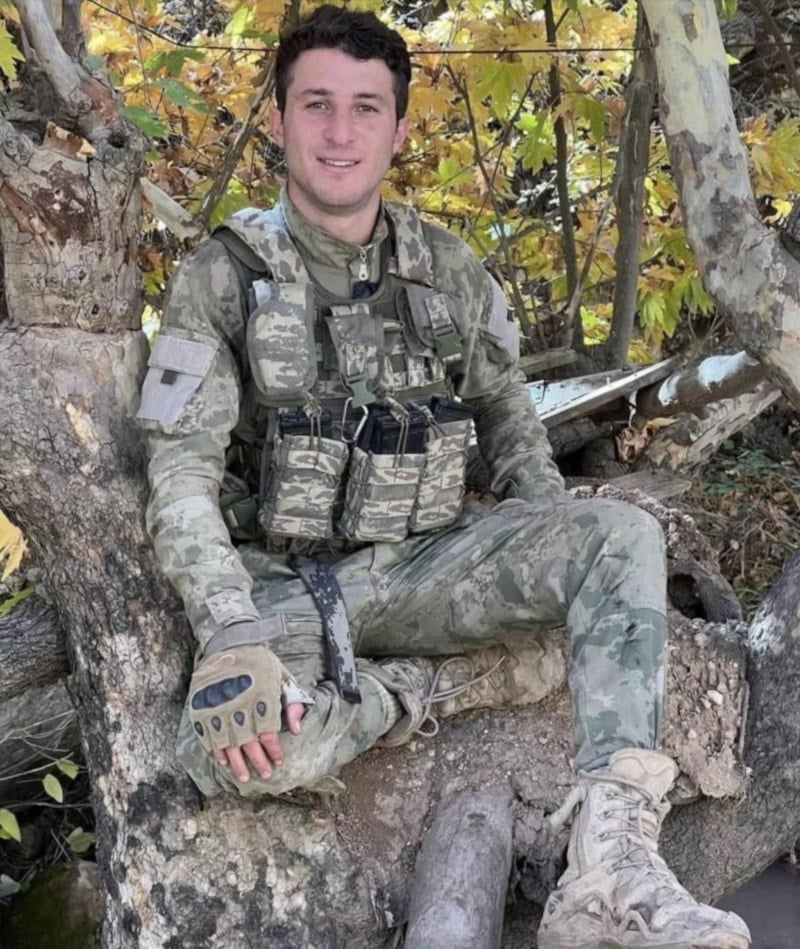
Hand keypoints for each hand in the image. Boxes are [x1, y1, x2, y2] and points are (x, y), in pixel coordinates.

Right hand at [188, 643, 306, 781]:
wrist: (229, 642)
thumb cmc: (260, 662)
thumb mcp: (282, 677)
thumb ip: (292, 703)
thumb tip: (296, 731)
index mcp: (261, 697)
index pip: (268, 733)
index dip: (274, 751)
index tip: (279, 761)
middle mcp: (239, 705)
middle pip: (249, 743)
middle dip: (258, 761)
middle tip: (265, 774)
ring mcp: (218, 707)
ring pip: (228, 744)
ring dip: (237, 763)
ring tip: (244, 777)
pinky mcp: (202, 708)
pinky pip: (208, 736)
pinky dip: (216, 751)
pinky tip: (224, 761)